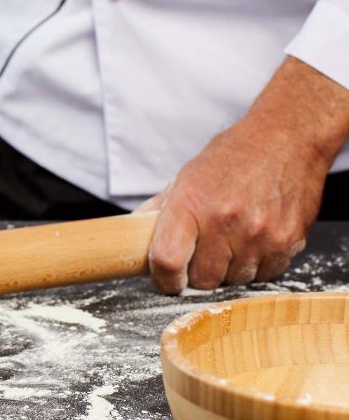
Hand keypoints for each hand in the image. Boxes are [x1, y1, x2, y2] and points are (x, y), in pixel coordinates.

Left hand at [144, 58, 348, 292]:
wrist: (287, 138)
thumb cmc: (234, 156)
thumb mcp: (187, 176)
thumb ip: (160, 211)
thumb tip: (132, 236)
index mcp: (191, 204)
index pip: (167, 261)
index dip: (163, 280)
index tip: (166, 281)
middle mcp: (226, 222)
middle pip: (203, 280)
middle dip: (199, 273)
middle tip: (203, 252)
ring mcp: (260, 235)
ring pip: (234, 281)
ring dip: (230, 269)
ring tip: (233, 238)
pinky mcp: (288, 242)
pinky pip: (264, 275)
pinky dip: (257, 265)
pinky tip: (255, 239)